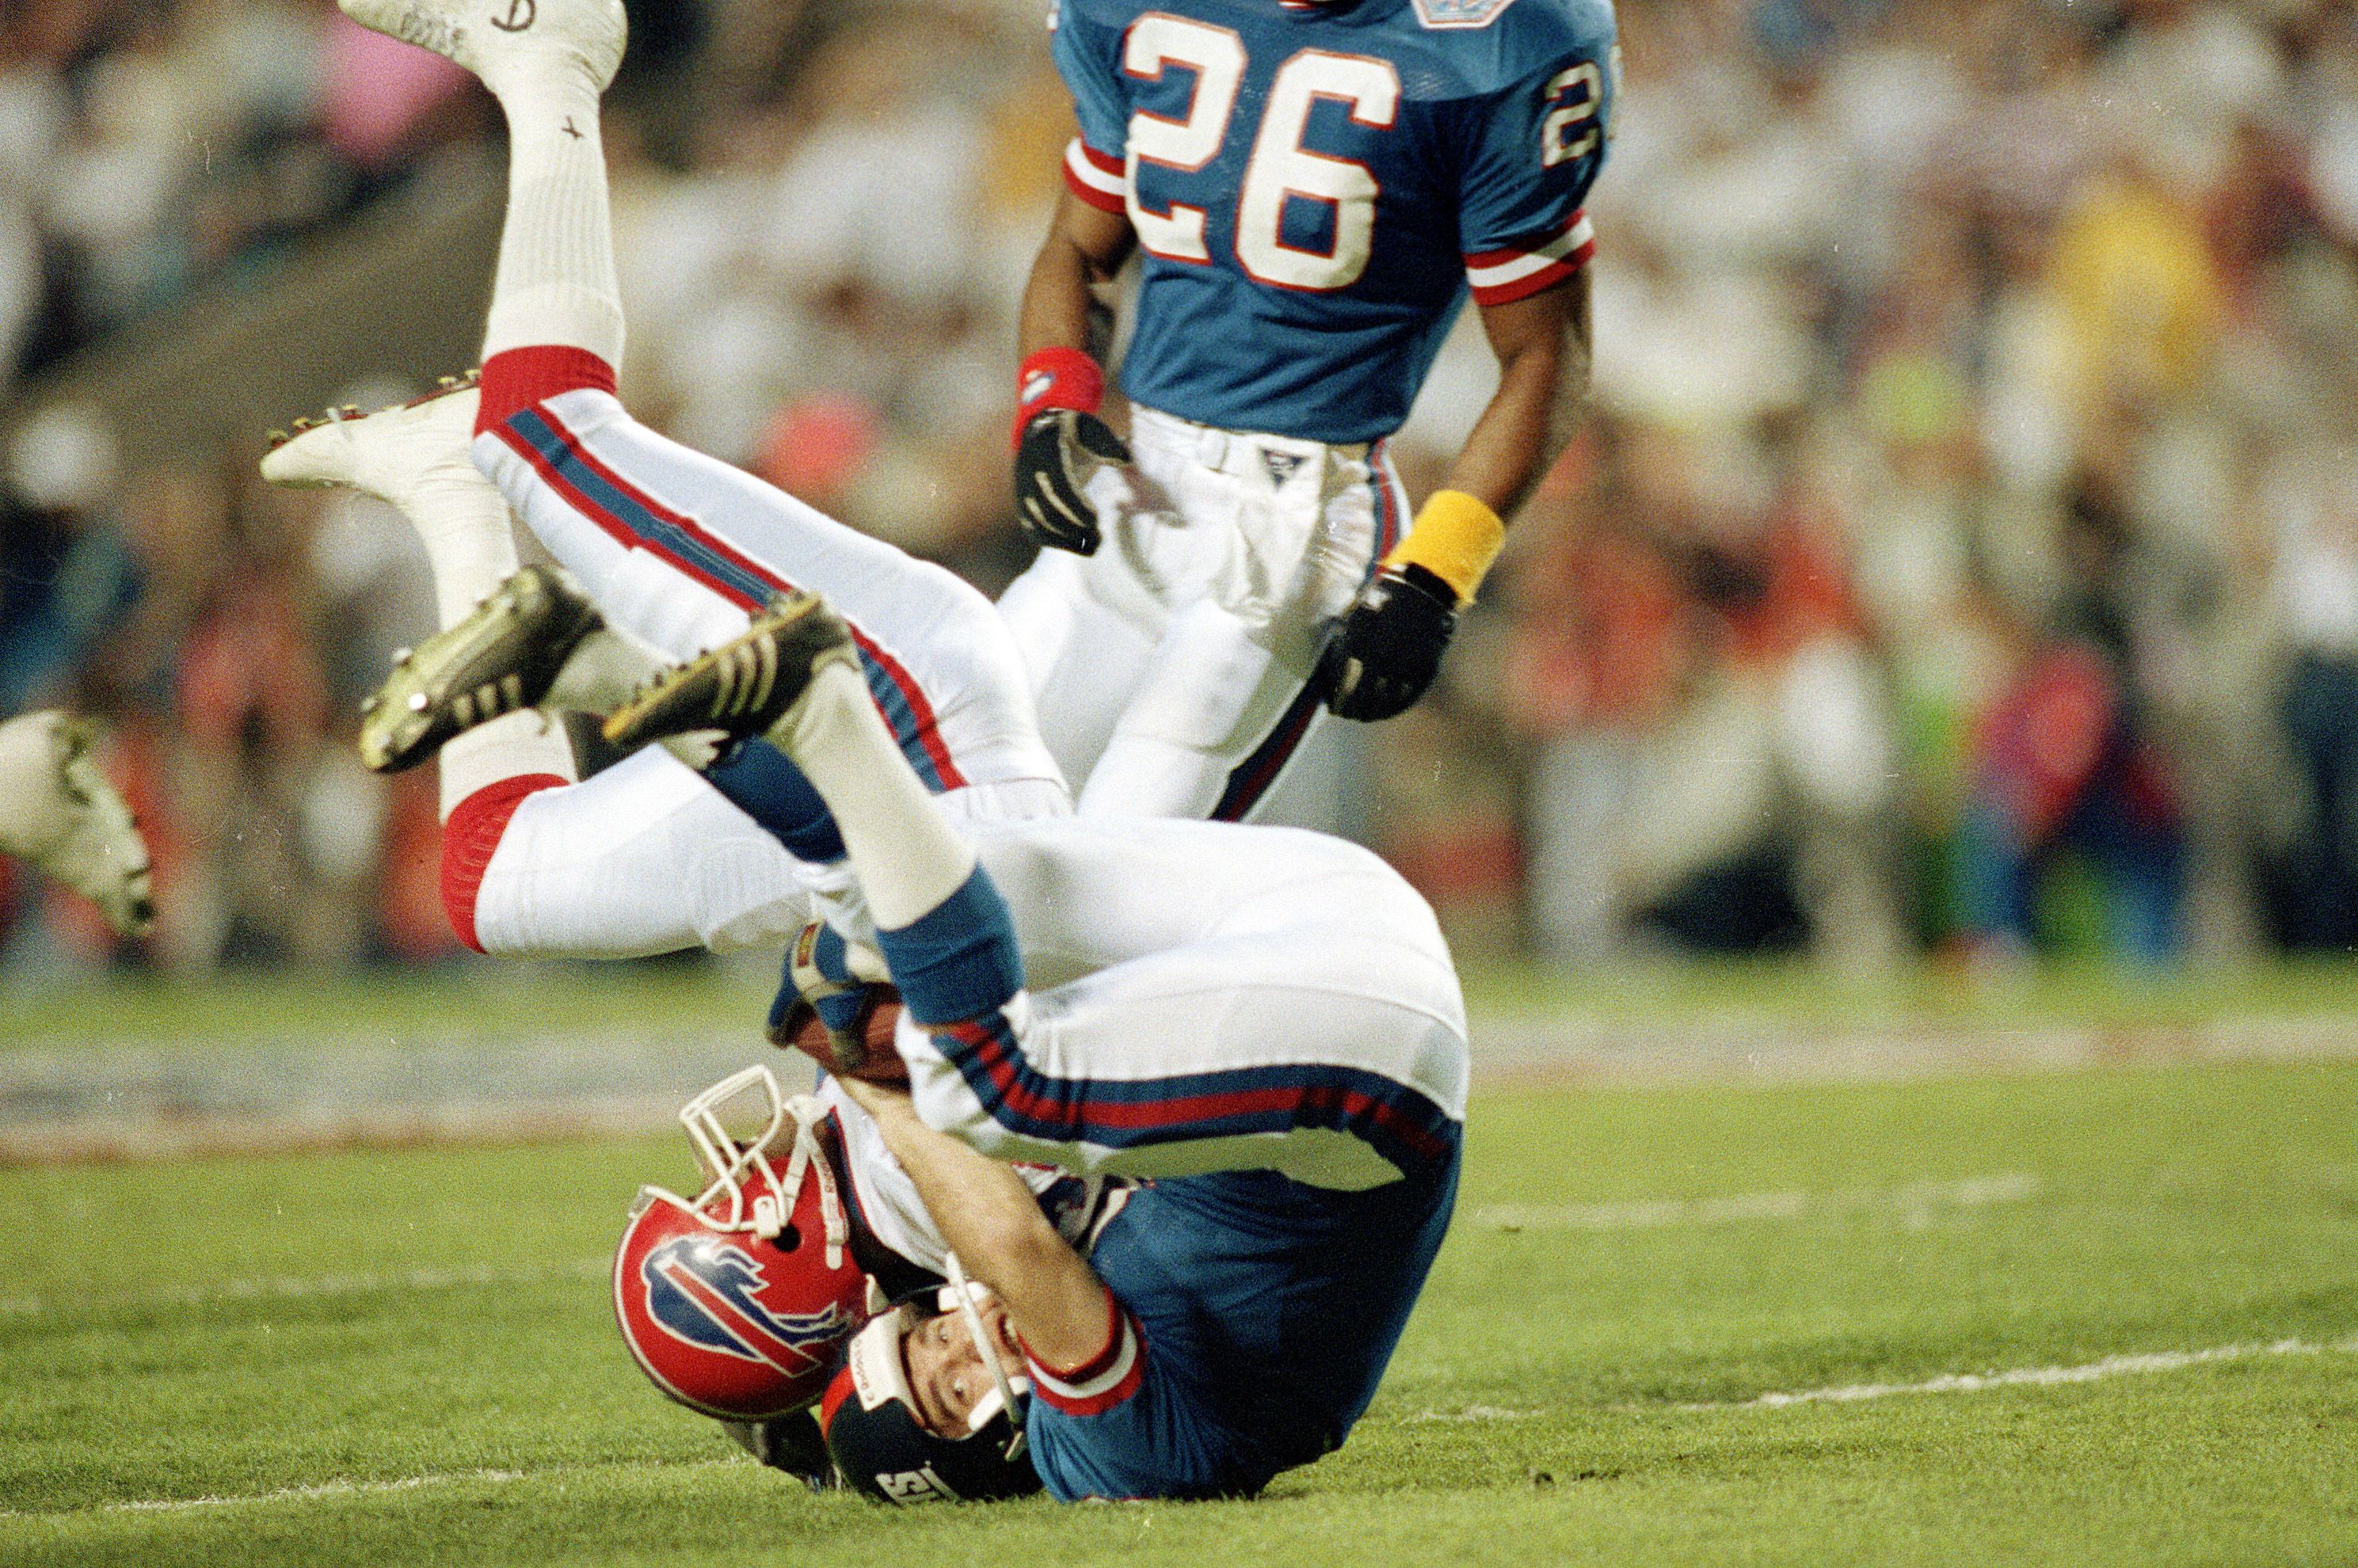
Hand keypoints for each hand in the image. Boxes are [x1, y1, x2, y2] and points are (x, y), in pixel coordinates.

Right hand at [1012, 409, 1130, 555]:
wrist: (1040, 432)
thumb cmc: (1072, 432)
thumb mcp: (1091, 430)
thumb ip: (1109, 446)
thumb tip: (1128, 461)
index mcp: (1046, 455)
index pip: (1059, 487)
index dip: (1076, 507)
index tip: (1097, 520)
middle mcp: (1029, 475)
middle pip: (1047, 511)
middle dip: (1074, 529)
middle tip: (1099, 540)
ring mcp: (1023, 492)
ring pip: (1038, 525)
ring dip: (1065, 541)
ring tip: (1092, 548)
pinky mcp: (1023, 504)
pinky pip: (1033, 529)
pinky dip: (1053, 542)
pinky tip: (1076, 547)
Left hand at [1317, 563, 1459, 721]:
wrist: (1423, 593)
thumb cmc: (1384, 602)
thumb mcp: (1357, 615)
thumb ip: (1344, 644)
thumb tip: (1328, 672)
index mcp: (1359, 641)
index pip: (1340, 680)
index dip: (1334, 697)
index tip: (1332, 706)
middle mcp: (1381, 657)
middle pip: (1360, 697)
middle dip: (1350, 709)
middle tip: (1346, 714)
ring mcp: (1405, 665)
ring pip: (1383, 703)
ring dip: (1371, 714)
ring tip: (1363, 717)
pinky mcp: (1424, 671)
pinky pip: (1406, 699)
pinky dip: (1394, 709)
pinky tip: (1386, 712)